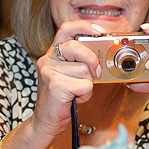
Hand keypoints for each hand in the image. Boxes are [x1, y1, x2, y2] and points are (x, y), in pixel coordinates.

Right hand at [31, 20, 105, 138]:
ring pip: (84, 70)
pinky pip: (84, 85)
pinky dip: (85, 95)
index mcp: (52, 54)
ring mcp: (49, 72)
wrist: (46, 121)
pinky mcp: (55, 85)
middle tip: (94, 72)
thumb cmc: (61, 99)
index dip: (84, 26)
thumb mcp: (69, 75)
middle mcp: (48, 60)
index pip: (66, 29)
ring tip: (76, 92)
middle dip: (91, 60)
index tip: (99, 31)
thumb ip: (80, 62)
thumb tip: (102, 56)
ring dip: (87, 84)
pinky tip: (75, 99)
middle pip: (77, 47)